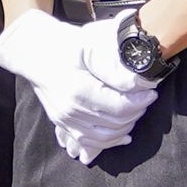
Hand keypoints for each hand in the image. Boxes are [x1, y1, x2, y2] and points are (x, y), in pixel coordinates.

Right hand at [0, 10, 156, 161]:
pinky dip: (109, 142)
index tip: (152, 93)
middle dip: (136, 113)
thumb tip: (137, 82)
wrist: (34, 51)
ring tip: (136, 112)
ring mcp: (65, 120)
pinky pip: (89, 142)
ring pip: (105, 137)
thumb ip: (113, 67)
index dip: (141, 102)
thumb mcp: (89, 45)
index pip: (120, 107)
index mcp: (79, 90)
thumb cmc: (63, 44)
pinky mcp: (62, 123)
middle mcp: (71, 110)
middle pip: (115, 124)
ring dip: (126, 127)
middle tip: (146, 99)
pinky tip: (123, 135)